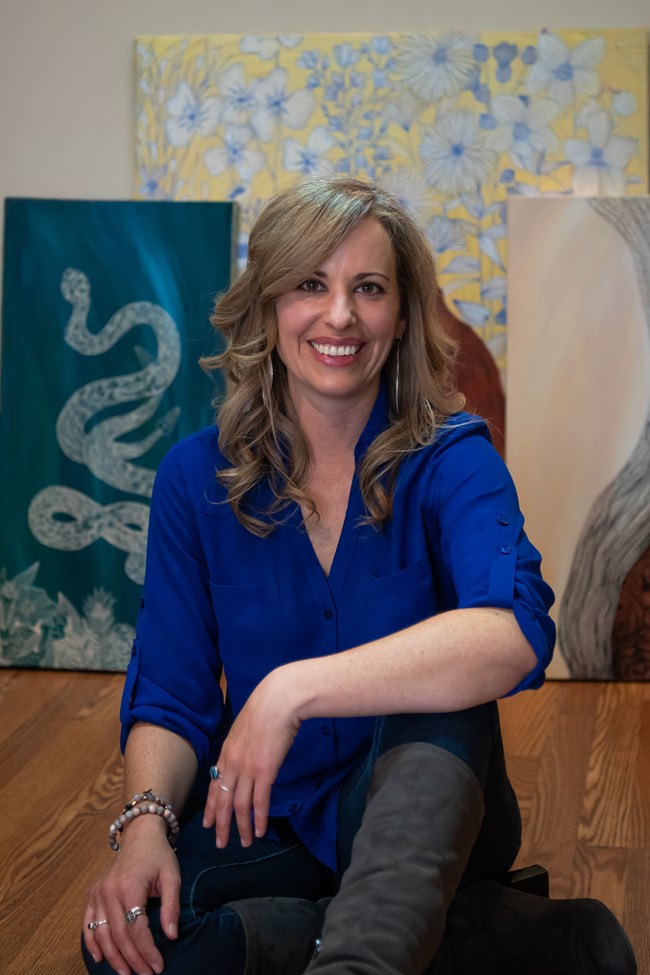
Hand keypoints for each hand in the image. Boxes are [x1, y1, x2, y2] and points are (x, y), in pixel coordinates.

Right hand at [82, 817, 179, 974]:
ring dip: (113, 957)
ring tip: (127, 973)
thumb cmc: (159, 856)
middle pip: (119, 936)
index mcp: (130, 886)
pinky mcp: (93, 894)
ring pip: (101, 934)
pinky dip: (91, 943)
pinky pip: (87, 924)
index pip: (137, 929)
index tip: (158, 966)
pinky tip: (99, 958)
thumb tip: (171, 935)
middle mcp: (109, 892)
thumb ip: (171, 906)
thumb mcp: (172, 876)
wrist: (140, 836)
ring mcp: (98, 893)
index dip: (147, 951)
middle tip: (146, 974)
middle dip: (133, 959)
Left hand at [203, 667, 301, 848]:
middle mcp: (232, 764)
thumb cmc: (266, 710)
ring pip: (240, 806)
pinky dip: (260, 819)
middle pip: (223, 801)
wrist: (278, 701)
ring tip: (245, 843)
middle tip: (220, 843)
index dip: (212, 807)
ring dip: (242, 827)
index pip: (215, 786)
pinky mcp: (265, 772)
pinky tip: (261, 831)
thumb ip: (241, 746)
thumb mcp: (245, 729)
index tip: (208, 823)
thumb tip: (245, 757)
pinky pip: (260, 802)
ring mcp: (247, 769)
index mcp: (226, 753)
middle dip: (221, 825)